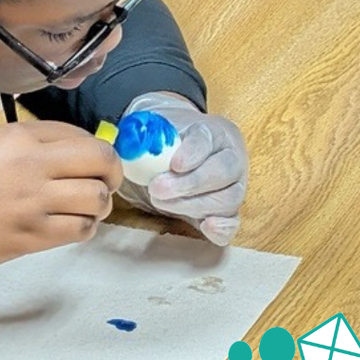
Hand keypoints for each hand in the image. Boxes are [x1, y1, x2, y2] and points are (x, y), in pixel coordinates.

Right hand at [0, 121, 122, 317]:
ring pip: (97, 198)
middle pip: (100, 160)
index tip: (89, 157)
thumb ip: (21, 147)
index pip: (76, 133)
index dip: (90, 145)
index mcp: (16, 137)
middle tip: (106, 180)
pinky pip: (81, 229)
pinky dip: (85, 227)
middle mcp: (33, 165)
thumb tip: (57, 154)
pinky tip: (73, 225)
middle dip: (111, 170)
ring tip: (88, 206)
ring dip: (99, 202)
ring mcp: (37, 203)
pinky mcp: (35, 236)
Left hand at [118, 92, 247, 245]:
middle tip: (157, 189)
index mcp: (212, 131)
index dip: (193, 153)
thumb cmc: (160, 145)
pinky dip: (222, 228)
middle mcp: (230, 157)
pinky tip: (207, 226)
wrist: (167, 157)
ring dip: (194, 205)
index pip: (208, 140)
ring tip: (161, 202)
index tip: (175, 165)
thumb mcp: (150, 134)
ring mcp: (233, 185)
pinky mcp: (228, 211)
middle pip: (223, 171)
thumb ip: (141, 139)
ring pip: (228, 198)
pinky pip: (233, 222)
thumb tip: (126, 147)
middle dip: (190, 183)